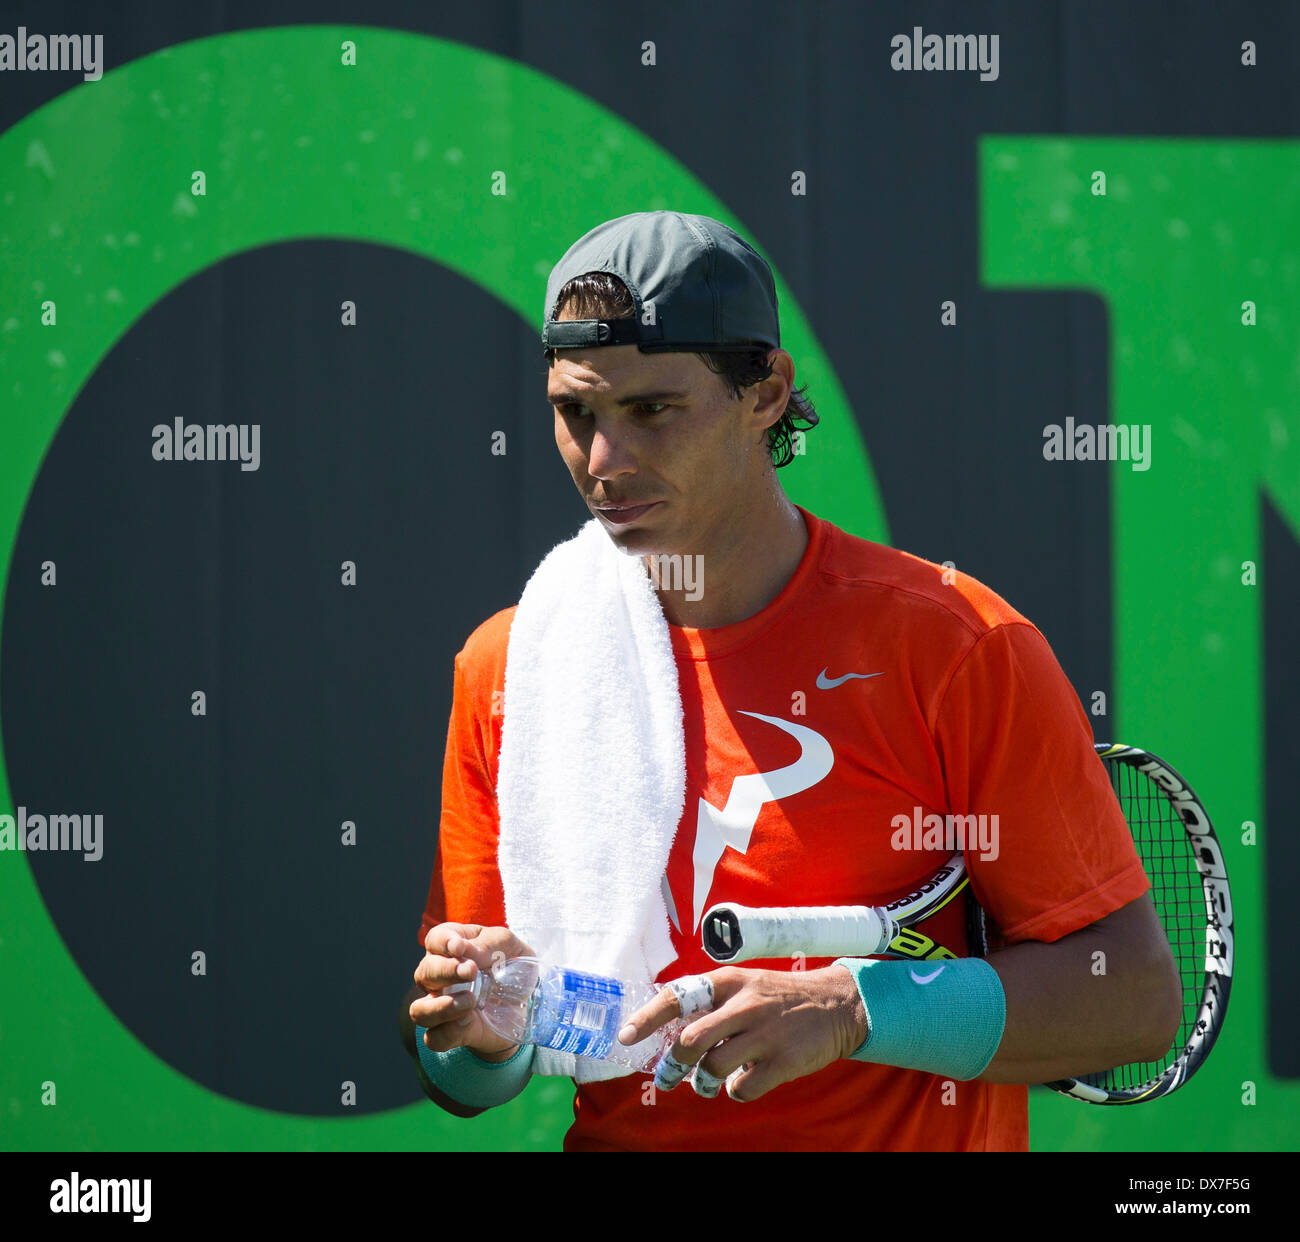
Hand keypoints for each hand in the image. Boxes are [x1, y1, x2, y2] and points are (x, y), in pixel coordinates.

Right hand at [410, 923, 535, 1060]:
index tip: (459, 947)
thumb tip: (465, 951)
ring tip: (470, 1000)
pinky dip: (448, 1031)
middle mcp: (440, 977)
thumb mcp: (509, 945)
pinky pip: (434, 1038)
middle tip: (471, 972)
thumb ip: (489, 943)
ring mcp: (442, 1006)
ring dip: (440, 1006)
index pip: (435, 939)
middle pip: (424, 973)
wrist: (525, 1002)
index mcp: (452, 947)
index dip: (442, 942)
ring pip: (419, 1011)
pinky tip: (468, 1021)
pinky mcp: (451, 1033)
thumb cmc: (511, 964)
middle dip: (445, 971)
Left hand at [617, 965, 867, 1100]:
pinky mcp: (783, 1061)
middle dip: (671, 1064)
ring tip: (706, 1083)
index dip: (647, 1018)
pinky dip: (735, 1091)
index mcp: (728, 981)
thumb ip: (711, 1003)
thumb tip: (668, 1031)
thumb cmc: (778, 997)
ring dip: (702, 1081)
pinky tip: (743, 1082)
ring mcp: (765, 1033)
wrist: (836, 1004)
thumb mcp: (744, 984)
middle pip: (691, 1038)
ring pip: (713, 1066)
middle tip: (666, 1078)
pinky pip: (743, 1087)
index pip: (677, 996)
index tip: (624, 1037)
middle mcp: (744, 1004)